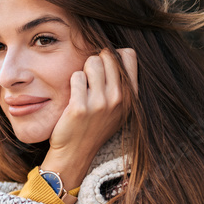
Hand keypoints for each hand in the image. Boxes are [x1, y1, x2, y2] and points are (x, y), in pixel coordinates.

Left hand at [43, 48, 137, 188]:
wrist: (76, 152)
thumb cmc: (95, 125)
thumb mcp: (119, 107)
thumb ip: (122, 83)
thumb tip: (118, 52)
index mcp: (131, 96)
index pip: (128, 55)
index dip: (114, 55)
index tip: (106, 68)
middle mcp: (119, 98)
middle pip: (107, 55)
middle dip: (96, 62)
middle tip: (91, 80)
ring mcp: (100, 103)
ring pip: (91, 62)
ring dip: (83, 71)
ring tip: (83, 88)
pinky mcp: (80, 108)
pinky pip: (76, 76)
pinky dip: (73, 83)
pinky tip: (74, 97)